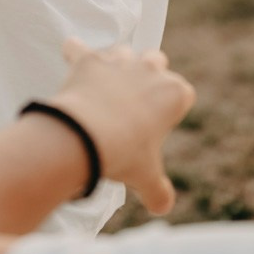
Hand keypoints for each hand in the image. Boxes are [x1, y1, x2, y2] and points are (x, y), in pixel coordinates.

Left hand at [52, 39, 195, 215]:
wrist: (85, 138)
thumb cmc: (123, 155)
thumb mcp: (146, 178)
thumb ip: (159, 192)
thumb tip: (162, 206)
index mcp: (173, 94)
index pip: (183, 93)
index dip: (171, 107)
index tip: (158, 122)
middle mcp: (150, 70)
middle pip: (157, 60)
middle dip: (149, 74)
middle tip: (135, 99)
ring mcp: (118, 61)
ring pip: (123, 52)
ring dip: (116, 64)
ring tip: (105, 86)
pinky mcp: (88, 60)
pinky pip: (77, 47)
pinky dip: (74, 52)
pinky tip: (70, 60)